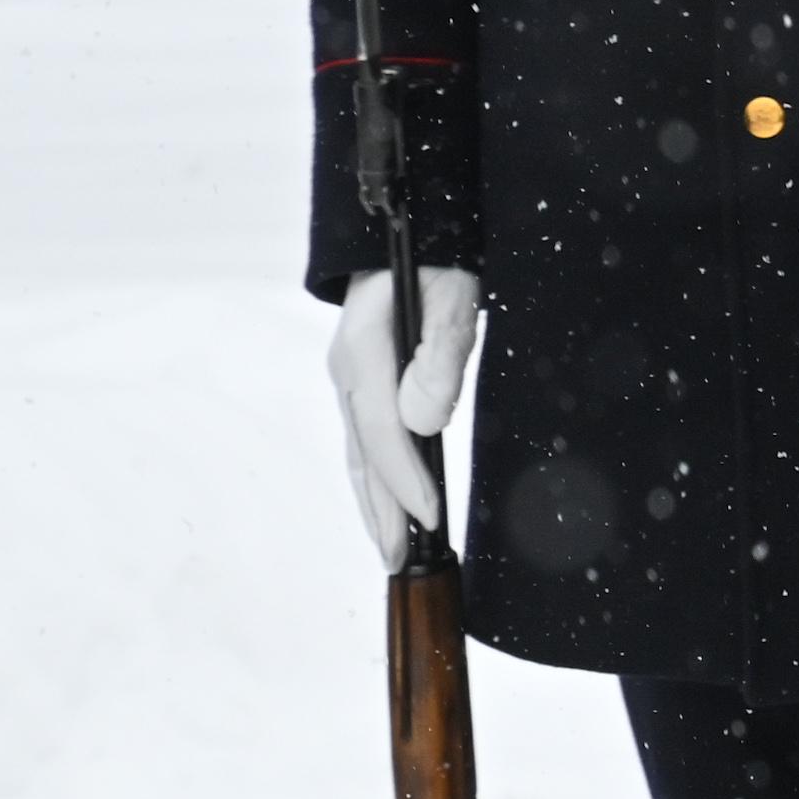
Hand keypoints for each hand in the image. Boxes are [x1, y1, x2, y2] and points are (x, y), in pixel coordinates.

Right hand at [334, 267, 483, 570]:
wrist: (405, 239)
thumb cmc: (435, 263)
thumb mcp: (452, 297)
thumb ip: (441, 356)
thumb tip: (424, 422)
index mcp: (363, 348)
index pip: (384, 429)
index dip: (406, 477)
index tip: (431, 516)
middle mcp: (346, 370)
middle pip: (363, 453)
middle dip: (381, 509)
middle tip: (399, 559)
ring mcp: (348, 379)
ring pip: (359, 453)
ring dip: (374, 503)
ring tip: (391, 548)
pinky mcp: (360, 384)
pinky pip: (366, 441)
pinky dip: (376, 478)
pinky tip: (389, 505)